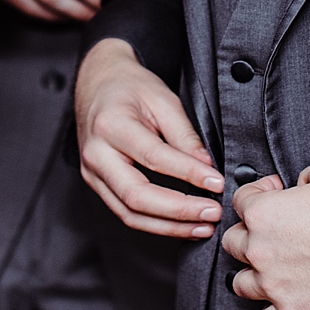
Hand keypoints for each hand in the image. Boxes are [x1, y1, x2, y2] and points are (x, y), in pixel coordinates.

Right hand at [75, 38, 223, 237]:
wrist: (98, 83)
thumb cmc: (130, 87)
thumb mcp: (163, 99)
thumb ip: (184, 135)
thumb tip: (207, 168)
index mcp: (111, 125)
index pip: (154, 157)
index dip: (188, 173)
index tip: (216, 183)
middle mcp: (96, 154)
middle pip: (137, 196)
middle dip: (179, 211)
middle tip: (212, 213)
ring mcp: (92, 173)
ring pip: (130, 214)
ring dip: (170, 227)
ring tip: (203, 227)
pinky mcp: (97, 186)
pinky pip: (126, 213)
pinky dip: (157, 224)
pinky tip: (183, 225)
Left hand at [219, 155, 309, 309]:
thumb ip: (304, 175)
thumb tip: (301, 185)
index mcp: (264, 213)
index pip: (240, 200)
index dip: (258, 193)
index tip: (273, 194)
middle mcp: (261, 250)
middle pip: (233, 242)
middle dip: (248, 233)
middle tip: (270, 232)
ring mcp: (274, 285)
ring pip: (240, 284)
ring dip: (251, 274)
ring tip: (267, 269)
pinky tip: (275, 305)